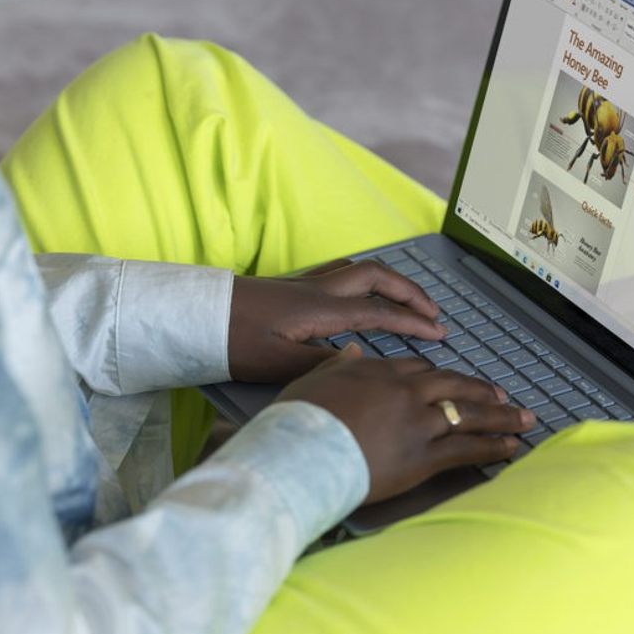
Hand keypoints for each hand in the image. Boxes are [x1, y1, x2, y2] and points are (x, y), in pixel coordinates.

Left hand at [228, 259, 445, 383]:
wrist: (194, 316)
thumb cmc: (231, 341)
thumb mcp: (279, 364)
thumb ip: (324, 364)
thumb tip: (363, 361)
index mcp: (321, 309)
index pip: (380, 312)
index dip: (413, 323)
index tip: (439, 334)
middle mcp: (319, 289)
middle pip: (378, 277)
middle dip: (411, 293)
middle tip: (433, 313)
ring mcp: (305, 283)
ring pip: (360, 270)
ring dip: (390, 281)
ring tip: (406, 300)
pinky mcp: (292, 286)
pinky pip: (342, 272)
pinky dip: (365, 279)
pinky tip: (362, 292)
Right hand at [277, 345, 536, 502]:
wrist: (300, 453)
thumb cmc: (297, 422)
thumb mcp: (312, 382)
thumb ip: (338, 366)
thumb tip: (351, 352)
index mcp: (378, 372)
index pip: (419, 369)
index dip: (439, 377)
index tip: (453, 382)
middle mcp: (405, 392)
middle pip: (453, 386)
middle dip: (481, 391)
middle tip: (502, 395)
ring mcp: (418, 423)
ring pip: (468, 415)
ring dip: (501, 416)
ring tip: (523, 418)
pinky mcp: (424, 456)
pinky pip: (467, 448)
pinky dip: (493, 446)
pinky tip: (511, 447)